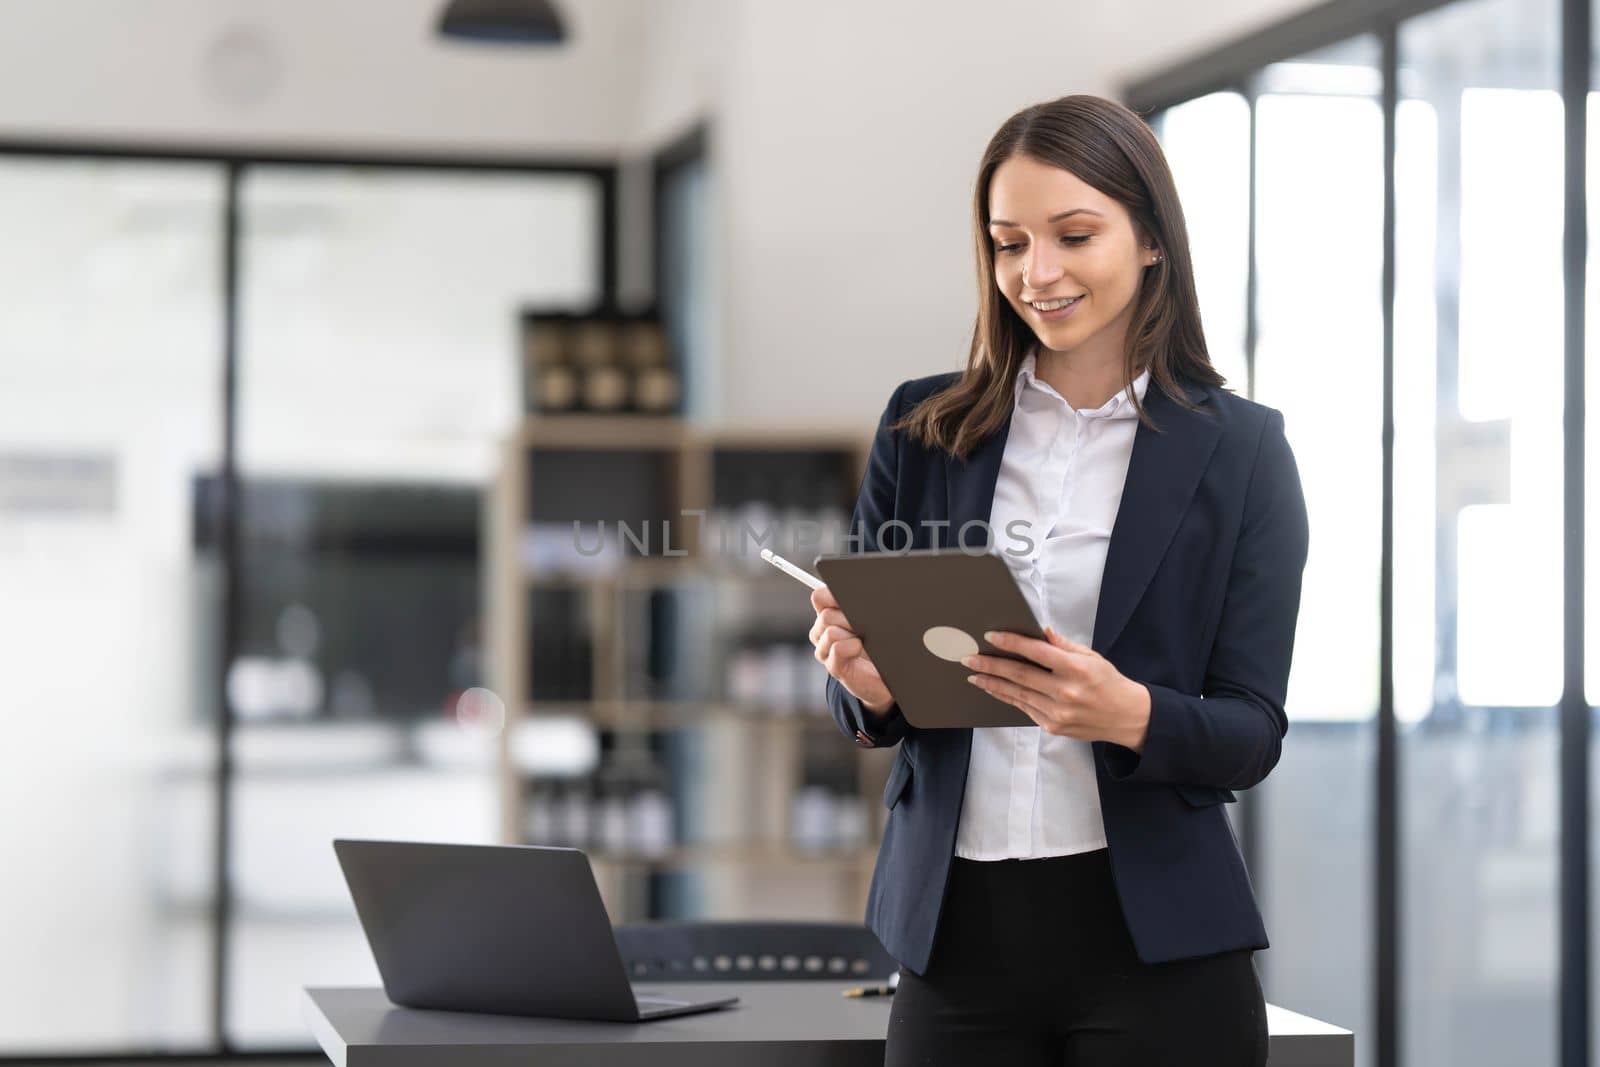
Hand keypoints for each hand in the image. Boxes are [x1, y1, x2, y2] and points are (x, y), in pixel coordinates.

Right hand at [809, 585, 894, 713]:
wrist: (886, 676)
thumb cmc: (879, 644)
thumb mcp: (873, 619)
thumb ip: (861, 605)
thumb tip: (858, 590)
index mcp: (829, 614)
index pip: (819, 597)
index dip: (832, 595)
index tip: (848, 598)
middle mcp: (823, 631)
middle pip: (826, 615)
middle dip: (849, 616)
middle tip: (866, 623)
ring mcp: (826, 650)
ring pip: (830, 631)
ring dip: (851, 632)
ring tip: (865, 639)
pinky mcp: (834, 667)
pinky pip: (837, 648)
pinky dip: (851, 646)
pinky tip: (859, 648)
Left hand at [961, 626, 1150, 750]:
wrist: (1126, 717)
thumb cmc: (1108, 682)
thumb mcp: (1091, 657)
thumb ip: (1063, 645)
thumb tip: (1040, 631)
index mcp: (1077, 669)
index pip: (1037, 652)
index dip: (1012, 643)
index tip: (991, 636)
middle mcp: (1066, 692)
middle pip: (1020, 675)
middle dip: (991, 665)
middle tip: (969, 658)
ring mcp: (1058, 712)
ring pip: (1017, 694)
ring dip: (992, 683)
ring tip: (974, 674)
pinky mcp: (1053, 727)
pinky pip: (1024, 708)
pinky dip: (1007, 697)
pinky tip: (994, 689)